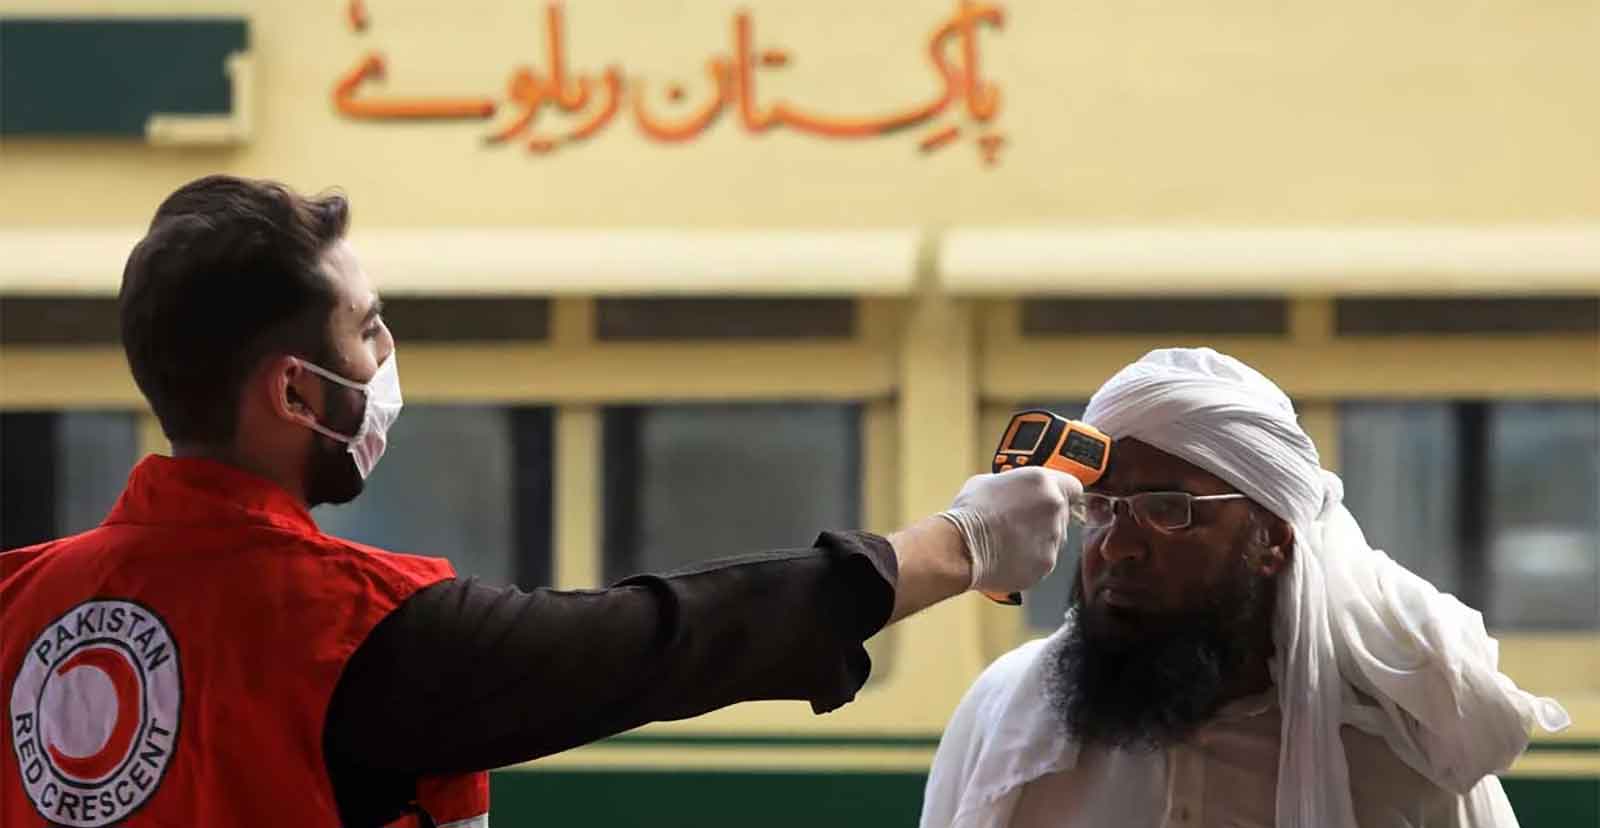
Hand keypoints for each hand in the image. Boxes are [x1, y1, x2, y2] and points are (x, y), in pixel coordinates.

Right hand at [937, 467, 1081, 593]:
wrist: (960, 547)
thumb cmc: (970, 513)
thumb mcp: (988, 482)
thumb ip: (1013, 484)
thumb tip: (1014, 491)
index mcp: (1042, 482)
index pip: (1073, 486)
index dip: (1062, 494)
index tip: (1052, 500)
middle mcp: (1054, 508)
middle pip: (1063, 514)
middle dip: (1046, 519)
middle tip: (1021, 523)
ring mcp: (1053, 537)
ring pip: (1055, 539)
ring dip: (1040, 540)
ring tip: (1011, 542)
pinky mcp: (1047, 564)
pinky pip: (1045, 559)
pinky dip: (1031, 559)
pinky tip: (1010, 556)